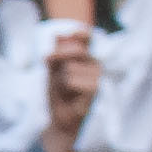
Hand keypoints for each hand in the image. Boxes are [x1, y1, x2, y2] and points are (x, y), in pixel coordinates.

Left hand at [41, 35, 101, 151]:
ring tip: (64, 90)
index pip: (87, 39)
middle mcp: (95, 65)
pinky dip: (64, 88)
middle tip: (56, 76)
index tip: (73, 33)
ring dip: (59, 79)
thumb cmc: (59, 93)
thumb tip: (59, 35)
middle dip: (57, 60)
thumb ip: (57, 53)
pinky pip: (71, 80)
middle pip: (74, 51)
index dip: (81, 34)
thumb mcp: (53, 71)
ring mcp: (98, 77)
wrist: (61, 118)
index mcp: (86, 58)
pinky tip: (70, 97)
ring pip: (69, 67)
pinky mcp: (95, 90)